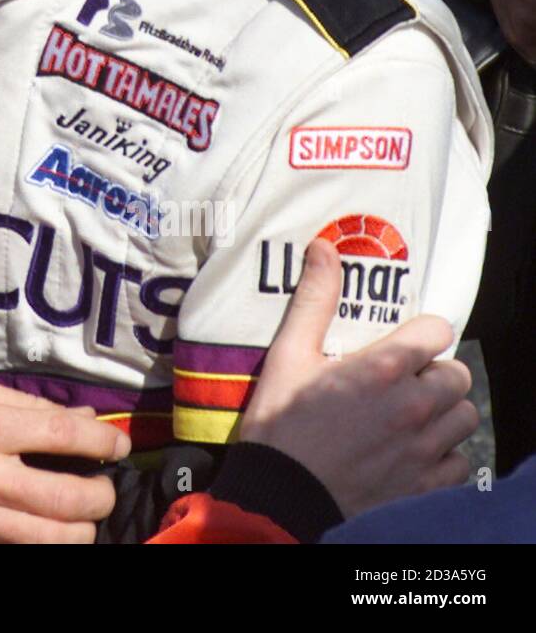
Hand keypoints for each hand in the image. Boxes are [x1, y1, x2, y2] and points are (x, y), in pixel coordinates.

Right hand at [0, 377, 129, 542]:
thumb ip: (25, 404)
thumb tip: (82, 418)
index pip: (63, 436)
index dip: (103, 441)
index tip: (117, 444)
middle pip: (73, 497)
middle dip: (101, 492)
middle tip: (100, 482)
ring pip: (58, 537)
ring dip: (82, 526)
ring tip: (78, 510)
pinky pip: (25, 551)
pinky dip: (47, 541)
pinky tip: (46, 525)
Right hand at [240, 238, 476, 518]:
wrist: (281, 496)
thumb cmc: (281, 425)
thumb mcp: (288, 354)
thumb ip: (314, 300)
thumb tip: (324, 249)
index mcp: (382, 368)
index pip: (438, 331)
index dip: (420, 333)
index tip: (400, 342)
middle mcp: (412, 406)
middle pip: (456, 373)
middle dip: (433, 371)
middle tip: (402, 378)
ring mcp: (423, 449)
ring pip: (463, 416)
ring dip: (443, 409)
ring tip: (411, 411)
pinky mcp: (425, 485)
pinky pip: (459, 460)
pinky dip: (443, 452)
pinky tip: (412, 448)